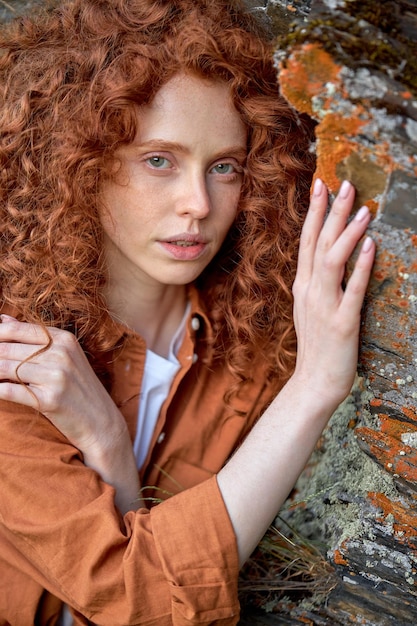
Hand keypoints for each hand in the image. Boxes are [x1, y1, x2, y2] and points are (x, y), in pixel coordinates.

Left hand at [0, 316, 139, 512]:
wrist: (101, 422)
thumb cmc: (79, 389)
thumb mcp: (65, 357)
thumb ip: (34, 338)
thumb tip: (2, 318)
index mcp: (64, 339)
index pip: (17, 329)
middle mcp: (61, 354)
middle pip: (7, 349)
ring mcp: (56, 376)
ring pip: (4, 368)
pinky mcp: (49, 399)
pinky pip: (8, 391)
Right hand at [292, 178, 374, 408]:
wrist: (313, 383)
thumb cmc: (316, 346)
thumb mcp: (310, 309)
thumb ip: (316, 283)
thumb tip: (326, 258)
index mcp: (303, 286)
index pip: (306, 241)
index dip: (314, 212)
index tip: (320, 185)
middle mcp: (310, 291)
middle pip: (318, 243)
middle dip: (330, 211)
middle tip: (343, 183)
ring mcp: (324, 306)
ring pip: (331, 260)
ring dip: (346, 233)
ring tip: (361, 209)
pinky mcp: (342, 322)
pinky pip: (352, 290)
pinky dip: (361, 266)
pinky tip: (370, 245)